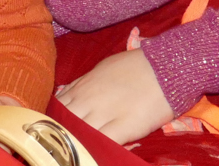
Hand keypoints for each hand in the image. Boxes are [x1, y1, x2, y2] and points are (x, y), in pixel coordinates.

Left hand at [57, 48, 173, 143]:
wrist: (166, 66)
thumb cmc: (136, 65)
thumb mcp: (103, 68)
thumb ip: (83, 84)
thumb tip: (66, 94)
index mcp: (83, 86)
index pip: (57, 108)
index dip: (52, 121)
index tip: (52, 130)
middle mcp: (89, 100)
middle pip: (63, 123)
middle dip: (60, 134)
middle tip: (61, 144)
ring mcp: (105, 114)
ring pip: (78, 135)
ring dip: (76, 143)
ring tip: (75, 150)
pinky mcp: (124, 127)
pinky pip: (101, 143)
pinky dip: (94, 149)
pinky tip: (93, 153)